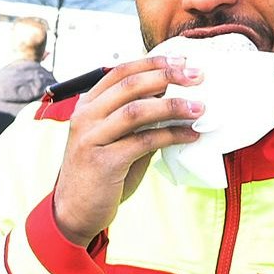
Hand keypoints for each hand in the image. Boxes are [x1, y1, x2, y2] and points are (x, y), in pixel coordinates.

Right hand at [47, 54, 205, 246]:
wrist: (74, 211)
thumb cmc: (98, 174)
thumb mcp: (114, 140)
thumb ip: (137, 121)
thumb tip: (173, 101)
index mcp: (86, 106)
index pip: (120, 72)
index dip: (153, 63)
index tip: (181, 62)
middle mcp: (85, 117)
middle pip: (130, 85)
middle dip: (168, 77)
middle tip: (197, 77)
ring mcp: (92, 138)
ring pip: (137, 111)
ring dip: (173, 106)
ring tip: (199, 108)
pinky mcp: (104, 162)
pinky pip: (144, 141)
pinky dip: (172, 135)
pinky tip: (190, 135)